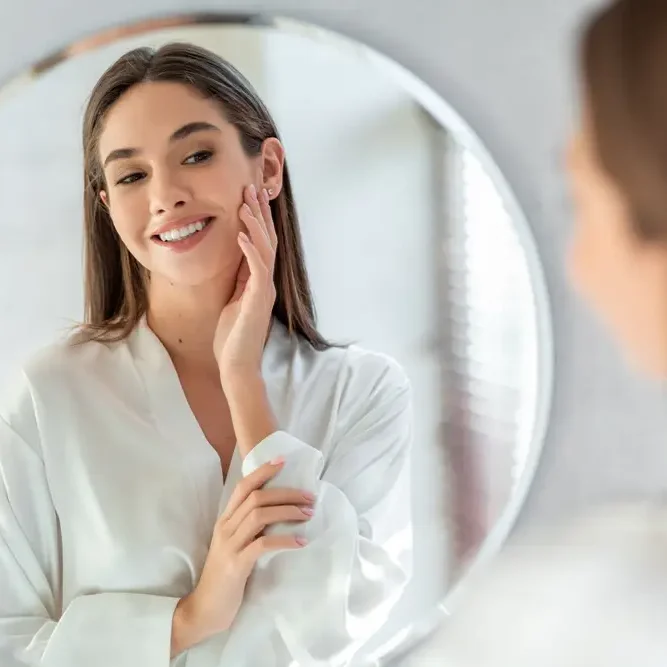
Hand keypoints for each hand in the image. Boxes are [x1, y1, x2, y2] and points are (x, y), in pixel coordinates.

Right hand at [171, 459, 312, 654]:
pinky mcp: (237, 565)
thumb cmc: (225, 577)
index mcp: (225, 521)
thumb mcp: (235, 545)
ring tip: (308, 514)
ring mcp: (230, 546)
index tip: (283, 461)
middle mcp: (225, 528)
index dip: (262, 472)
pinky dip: (284, 539)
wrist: (205, 609)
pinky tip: (301, 541)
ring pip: (259, 515)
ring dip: (288, 511)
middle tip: (309, 496)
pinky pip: (263, 544)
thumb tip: (278, 511)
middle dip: (286, 493)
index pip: (242, 487)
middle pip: (256, 497)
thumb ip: (249, 528)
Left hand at [214, 184, 276, 382]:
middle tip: (252, 188)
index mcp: (258, 282)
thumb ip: (238, 280)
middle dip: (260, 214)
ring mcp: (264, 291)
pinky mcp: (258, 300)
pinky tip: (240, 233)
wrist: (236, 366)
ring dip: (255, 224)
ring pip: (265, 249)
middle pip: (267, 240)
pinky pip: (256, 269)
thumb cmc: (231, 338)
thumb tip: (236, 258)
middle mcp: (265, 283)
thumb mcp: (232, 301)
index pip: (261, 244)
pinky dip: (249, 249)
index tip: (249, 197)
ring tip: (245, 203)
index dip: (257, 220)